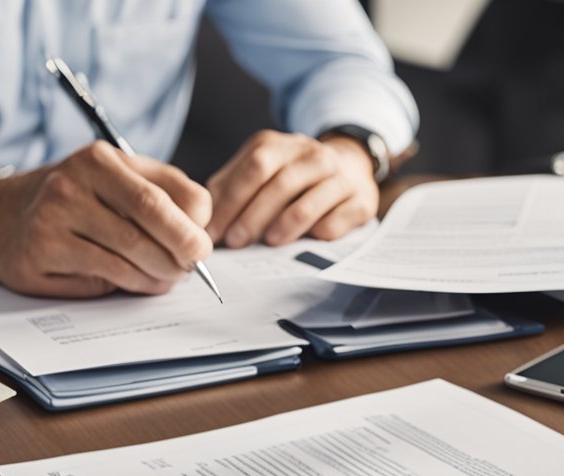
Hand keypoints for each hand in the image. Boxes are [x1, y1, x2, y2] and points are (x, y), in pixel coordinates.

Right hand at [0, 141, 212, 297]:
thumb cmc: (73, 199)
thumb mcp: (115, 178)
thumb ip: (161, 192)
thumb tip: (203, 228)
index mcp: (100, 159)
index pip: (165, 193)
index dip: (194, 224)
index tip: (203, 243)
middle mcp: (74, 183)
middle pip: (150, 223)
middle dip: (182, 252)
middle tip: (193, 267)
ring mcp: (54, 218)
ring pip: (130, 255)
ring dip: (159, 274)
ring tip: (167, 278)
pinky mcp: (42, 253)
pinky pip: (105, 276)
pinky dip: (131, 284)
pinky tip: (136, 282)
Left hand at [205, 129, 378, 248]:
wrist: (349, 165)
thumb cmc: (292, 176)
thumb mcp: (259, 171)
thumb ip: (230, 188)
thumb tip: (203, 219)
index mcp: (278, 145)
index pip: (252, 169)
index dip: (230, 202)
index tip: (213, 231)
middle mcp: (311, 154)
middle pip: (278, 184)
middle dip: (252, 216)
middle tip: (235, 242)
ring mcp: (339, 176)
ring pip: (308, 203)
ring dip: (283, 226)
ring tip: (267, 243)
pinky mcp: (360, 199)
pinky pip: (337, 220)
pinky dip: (319, 232)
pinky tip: (306, 241)